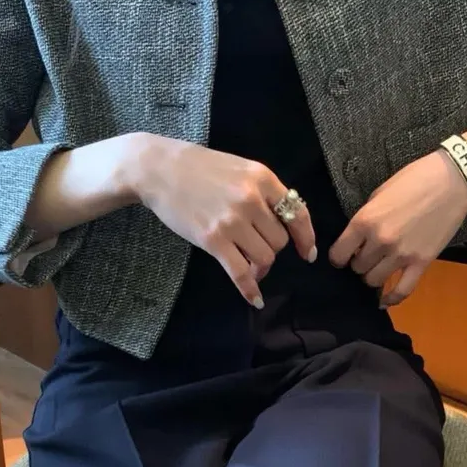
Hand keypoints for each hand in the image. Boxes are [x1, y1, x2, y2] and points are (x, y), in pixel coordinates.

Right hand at [126, 133, 316, 307]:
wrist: (159, 169)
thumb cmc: (199, 167)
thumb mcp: (240, 168)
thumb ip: (262, 191)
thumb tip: (283, 220)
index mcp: (263, 179)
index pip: (298, 214)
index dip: (306, 238)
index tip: (307, 253)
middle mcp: (252, 200)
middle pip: (279, 241)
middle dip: (272, 250)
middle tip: (258, 251)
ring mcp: (232, 221)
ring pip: (265, 257)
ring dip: (261, 267)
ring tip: (251, 267)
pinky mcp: (213, 240)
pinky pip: (240, 272)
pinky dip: (250, 289)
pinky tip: (255, 299)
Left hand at [328, 150, 466, 306]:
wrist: (453, 181)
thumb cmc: (415, 179)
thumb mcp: (380, 193)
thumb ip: (366, 218)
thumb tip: (357, 238)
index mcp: (365, 220)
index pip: (339, 253)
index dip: (339, 257)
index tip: (343, 255)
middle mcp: (380, 241)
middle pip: (357, 268)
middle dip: (359, 262)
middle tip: (367, 255)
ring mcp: (401, 254)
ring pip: (373, 281)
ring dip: (373, 275)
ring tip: (379, 266)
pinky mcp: (422, 262)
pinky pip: (402, 290)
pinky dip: (391, 299)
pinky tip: (383, 301)